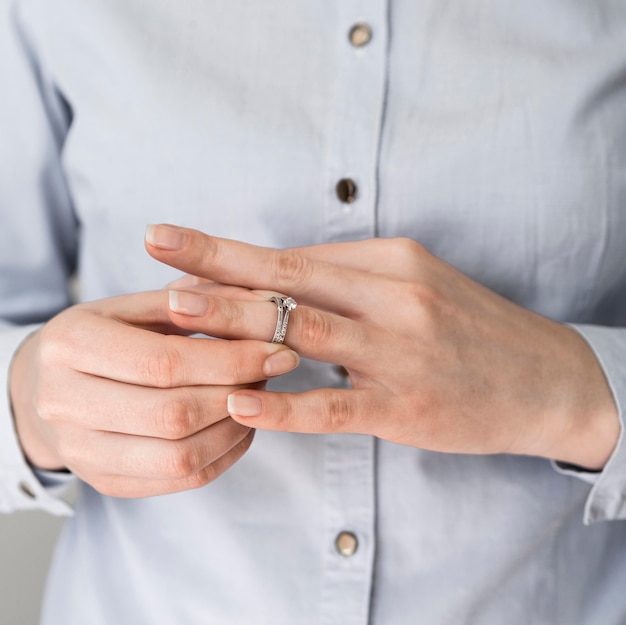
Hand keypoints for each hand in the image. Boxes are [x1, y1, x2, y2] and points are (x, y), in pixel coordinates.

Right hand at [9, 290, 298, 496]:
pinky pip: (180, 479)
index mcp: (70, 344)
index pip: (163, 362)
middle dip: (238, 393)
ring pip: (180, 456)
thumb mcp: (139, 303)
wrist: (47, 383)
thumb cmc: (105, 335)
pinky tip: (241, 424)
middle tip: (274, 371)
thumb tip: (268, 304)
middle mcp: (63, 403)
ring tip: (259, 396)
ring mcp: (80, 451)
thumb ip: (199, 299)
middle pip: (173, 414)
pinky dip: (224, 453)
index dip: (230, 359)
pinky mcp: (105, 481)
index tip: (278, 351)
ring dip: (237, 427)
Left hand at [146, 224, 619, 469]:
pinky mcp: (405, 407)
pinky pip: (333, 405)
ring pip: (304, 334)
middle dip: (217, 266)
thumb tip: (279, 281)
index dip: (231, 253)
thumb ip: (350, 282)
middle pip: (289, 279)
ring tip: (178, 315)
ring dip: (236, 323)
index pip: (295, 255)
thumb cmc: (471, 329)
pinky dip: (283, 405)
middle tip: (157, 250)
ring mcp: (398, 352)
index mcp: (391, 261)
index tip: (176, 241)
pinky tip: (240, 405)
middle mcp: (392, 297)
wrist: (544, 378)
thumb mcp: (415, 285)